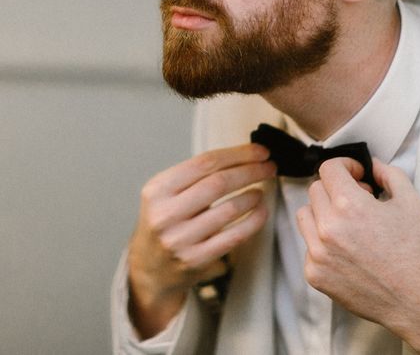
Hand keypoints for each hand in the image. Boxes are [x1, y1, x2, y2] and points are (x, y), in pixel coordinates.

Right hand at [128, 143, 275, 337]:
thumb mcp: (167, 192)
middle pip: (218, 183)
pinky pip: (234, 237)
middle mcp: (165, 214)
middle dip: (251, 171)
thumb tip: (244, 155)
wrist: (150, 268)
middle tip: (269, 167)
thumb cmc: (166, 221)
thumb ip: (197, 175)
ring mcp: (180, 239)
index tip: (260, 151)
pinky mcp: (195, 260)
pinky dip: (253, 221)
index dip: (238, 154)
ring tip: (262, 189)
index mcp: (158, 189)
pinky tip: (261, 211)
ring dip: (253, 195)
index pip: (204, 162)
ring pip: (229, 210)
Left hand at [296, 158, 419, 354]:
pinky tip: (347, 249)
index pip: (328, 169)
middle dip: (336, 189)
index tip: (356, 175)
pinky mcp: (315, 275)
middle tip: (358, 200)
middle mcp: (328, 228)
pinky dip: (322, 243)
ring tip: (349, 224)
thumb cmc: (418, 252)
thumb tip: (372, 165)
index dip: (345, 166)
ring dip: (323, 212)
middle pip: (315, 190)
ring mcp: (318, 254)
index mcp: (349, 205)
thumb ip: (388, 173)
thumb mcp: (410, 200)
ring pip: (305, 215)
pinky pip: (308, 246)